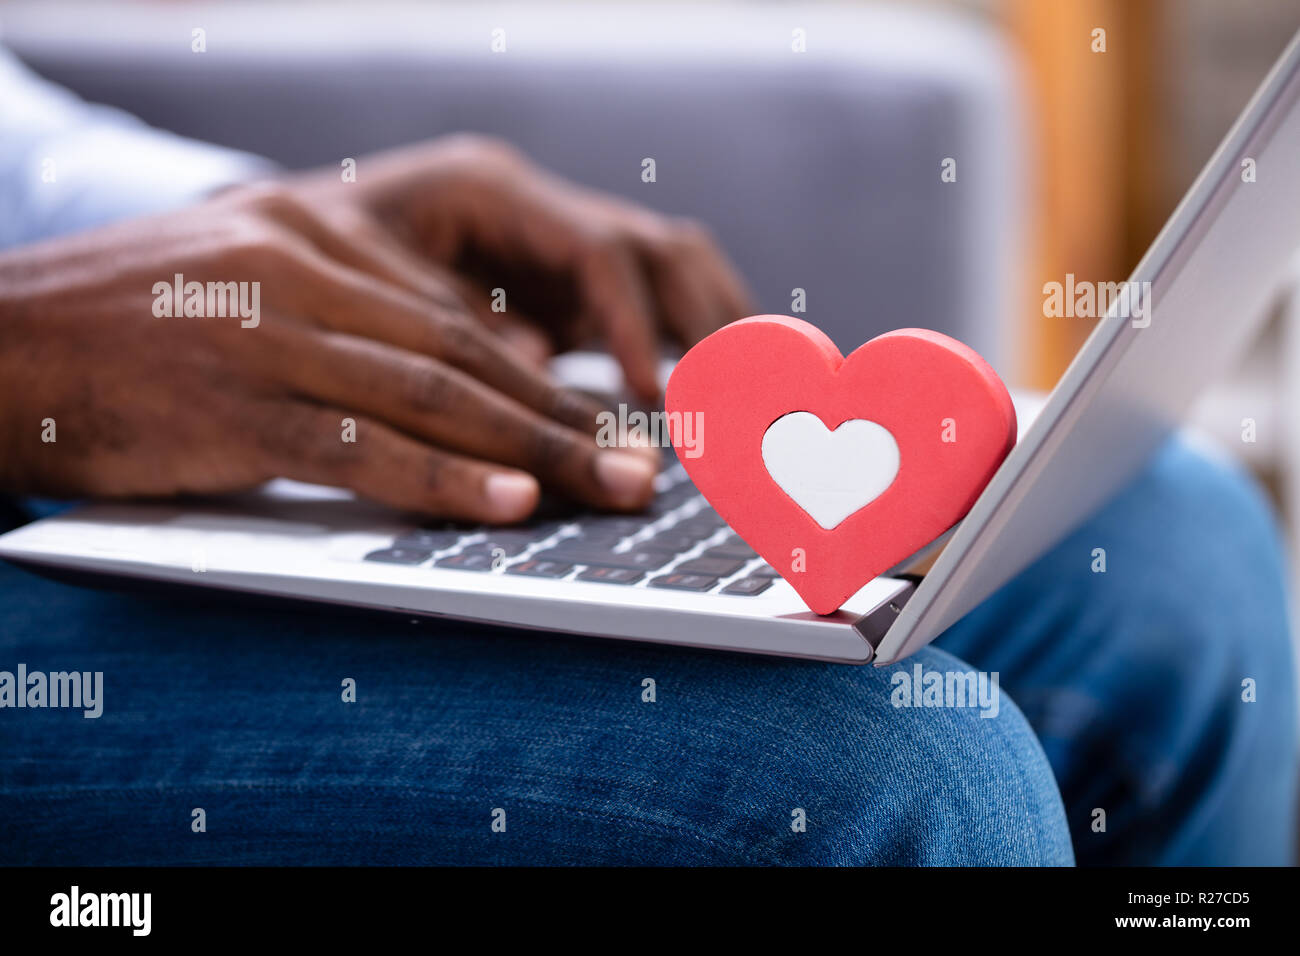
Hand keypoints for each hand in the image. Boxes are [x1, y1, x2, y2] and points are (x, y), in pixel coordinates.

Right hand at [0, 184, 658, 521]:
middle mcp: (299, 270)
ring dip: (534, 449)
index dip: (544, 379)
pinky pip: (355, 446)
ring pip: (430, 394)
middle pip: (464, 355)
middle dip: (566, 418)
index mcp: (309, 234)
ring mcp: (264, 334)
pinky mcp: (228, 403)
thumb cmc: (113, 331)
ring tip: (610, 490)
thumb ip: (335, 319)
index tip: (610, 424)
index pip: (455, 318)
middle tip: (642, 468)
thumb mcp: (235, 291)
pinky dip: (439, 477)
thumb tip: (443, 382)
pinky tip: (506, 504)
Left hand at [291, 134, 755, 398]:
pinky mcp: (566, 285)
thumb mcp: (358, 276)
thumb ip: (450, 319)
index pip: (596, 252)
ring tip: (746, 400)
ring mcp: (559, 243)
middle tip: (741, 397)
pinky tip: (705, 394)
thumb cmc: (301, 253)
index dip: (633, 326)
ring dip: (716, 332)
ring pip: (673, 270)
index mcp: (489, 187)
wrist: (267, 242)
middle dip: (710, 324)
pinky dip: (685, 346)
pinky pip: (653, 306)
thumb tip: (537, 366)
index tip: (655, 395)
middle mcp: (538, 207)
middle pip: (661, 251)